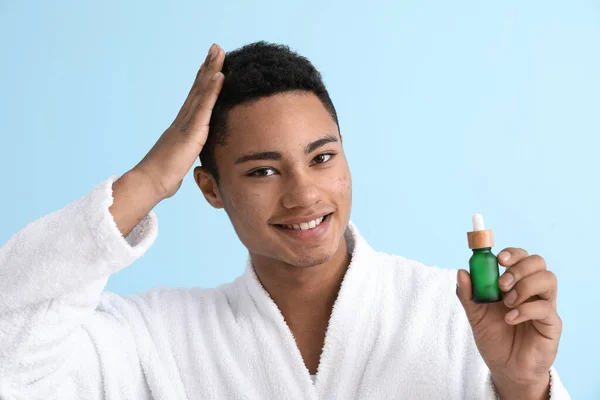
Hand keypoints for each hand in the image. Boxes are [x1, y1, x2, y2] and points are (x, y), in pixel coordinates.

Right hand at [133, 43, 224, 199]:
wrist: (150, 183)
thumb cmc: (162, 179)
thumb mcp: (177, 166)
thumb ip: (181, 159)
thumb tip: (180, 167)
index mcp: (181, 128)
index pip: (196, 100)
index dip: (203, 81)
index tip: (211, 65)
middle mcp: (182, 121)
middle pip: (198, 88)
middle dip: (207, 67)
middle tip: (216, 48)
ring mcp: (186, 123)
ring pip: (201, 91)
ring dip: (211, 69)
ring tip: (219, 51)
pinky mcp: (191, 131)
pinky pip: (204, 107)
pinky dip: (212, 90)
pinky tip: (219, 75)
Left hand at [456, 248, 561, 398]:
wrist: (505, 368)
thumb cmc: (494, 337)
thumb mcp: (475, 314)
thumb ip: (467, 294)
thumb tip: (461, 272)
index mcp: (515, 283)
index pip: (521, 257)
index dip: (512, 253)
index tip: (499, 259)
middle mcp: (533, 290)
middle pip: (538, 262)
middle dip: (518, 268)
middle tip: (501, 284)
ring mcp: (544, 305)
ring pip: (548, 279)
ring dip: (524, 286)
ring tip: (507, 303)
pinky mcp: (552, 323)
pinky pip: (546, 307)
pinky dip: (525, 310)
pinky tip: (510, 319)